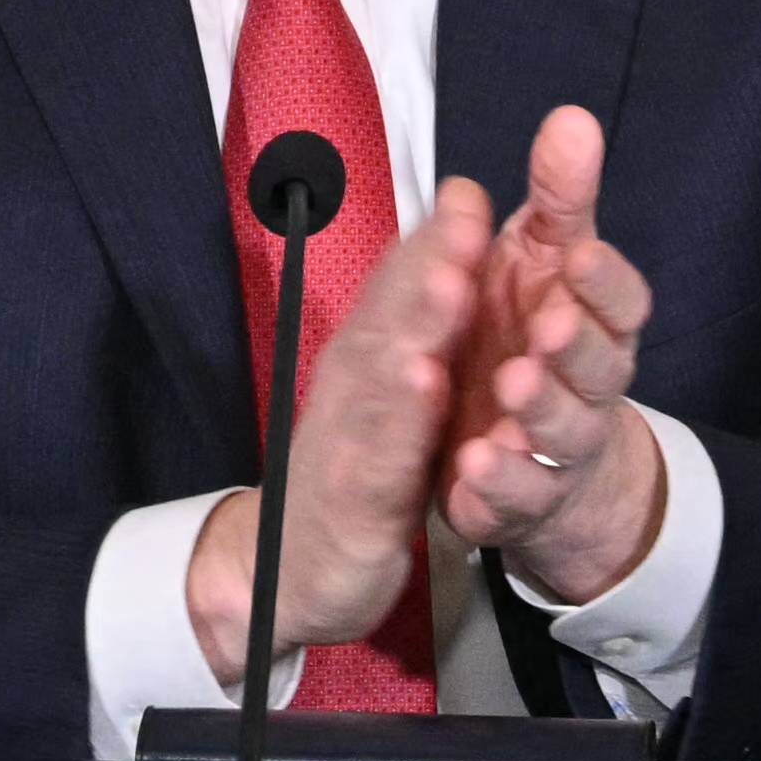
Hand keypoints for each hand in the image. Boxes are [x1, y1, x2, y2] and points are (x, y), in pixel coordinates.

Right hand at [191, 172, 495, 686]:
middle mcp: (354, 382)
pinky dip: (403, 423)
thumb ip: (415, 324)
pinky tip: (426, 392)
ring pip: (383, 373)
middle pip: (390, 313)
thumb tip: (448, 252)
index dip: (434, 239)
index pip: (398, 285)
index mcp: (369, 354)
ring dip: (416, 327)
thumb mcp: (388, 391)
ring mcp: (348, 438)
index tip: (471, 194)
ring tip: (453, 288)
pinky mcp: (354, 499)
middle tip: (466, 221)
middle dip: (428, 264)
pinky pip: (381, 455)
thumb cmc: (351, 465)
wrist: (289, 566)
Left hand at [432, 104, 669, 602]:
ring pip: (561, 436)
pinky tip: (472, 465)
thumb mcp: (544, 261)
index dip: (605, 283)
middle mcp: (586, 388)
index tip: (579, 255)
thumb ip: (559, 199)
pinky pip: (515, 499)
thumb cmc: (537, 334)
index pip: (623, 304)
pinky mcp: (518, 499)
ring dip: (540, 413)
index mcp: (594, 323)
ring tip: (509, 388)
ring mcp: (555, 449)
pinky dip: (499, 485)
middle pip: (598, 371)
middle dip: (574, 349)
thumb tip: (572, 119)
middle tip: (544, 328)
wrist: (538, 457)